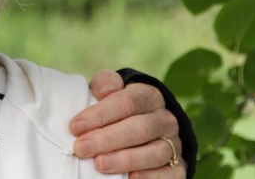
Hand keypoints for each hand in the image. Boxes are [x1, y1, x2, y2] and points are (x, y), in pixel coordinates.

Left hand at [70, 70, 184, 177]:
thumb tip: (104, 92)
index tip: (75, 127)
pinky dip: (151, 177)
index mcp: (149, 96)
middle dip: (108, 139)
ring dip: (126, 160)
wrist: (144, 126)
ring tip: (100, 164)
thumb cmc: (118, 108)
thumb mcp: (110, 90)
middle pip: (141, 128)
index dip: (100, 114)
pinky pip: (171, 174)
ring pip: (156, 152)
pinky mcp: (179, 167)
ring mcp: (174, 144)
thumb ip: (106, 84)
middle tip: (81, 148)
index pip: (127, 102)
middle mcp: (165, 119)